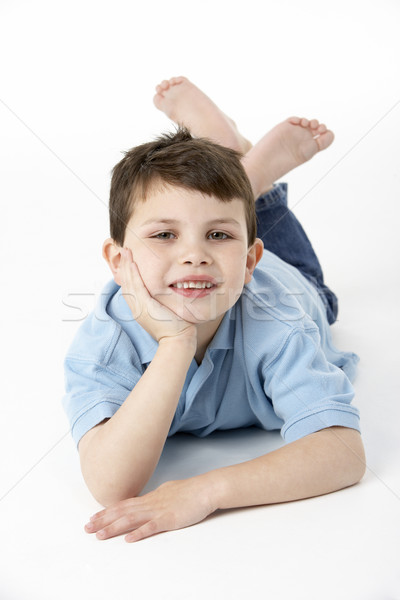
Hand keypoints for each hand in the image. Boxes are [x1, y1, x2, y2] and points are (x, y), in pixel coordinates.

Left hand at [84, 476, 215, 542]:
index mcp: (150, 497)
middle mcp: (150, 503)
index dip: (107, 512)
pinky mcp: (169, 519)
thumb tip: (146, 501)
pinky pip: (151, 527)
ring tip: (100, 535)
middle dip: (103, 520)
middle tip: (87, 528)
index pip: (123, 505)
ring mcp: (159, 511)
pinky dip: (139, 533)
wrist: (205, 489)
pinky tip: (129, 539)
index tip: (93, 518)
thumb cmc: (190, 491)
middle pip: (122, 512)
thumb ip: (155, 498)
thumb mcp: (167, 491)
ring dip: (114, 528)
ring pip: (131, 520)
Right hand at [120, 247, 196, 345]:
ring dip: (127, 266)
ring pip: (129, 283)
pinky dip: (133, 273)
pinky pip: (136, 286)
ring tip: (126, 252)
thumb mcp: (167, 313)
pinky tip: (132, 263)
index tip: (129, 261)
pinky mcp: (145, 306)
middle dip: (124, 266)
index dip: (128, 274)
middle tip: (124, 252)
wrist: (178, 340)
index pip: (130, 289)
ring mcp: (139, 307)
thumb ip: (164, 303)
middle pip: (126, 283)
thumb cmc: (177, 329)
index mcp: (140, 310)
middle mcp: (137, 308)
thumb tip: (171, 294)